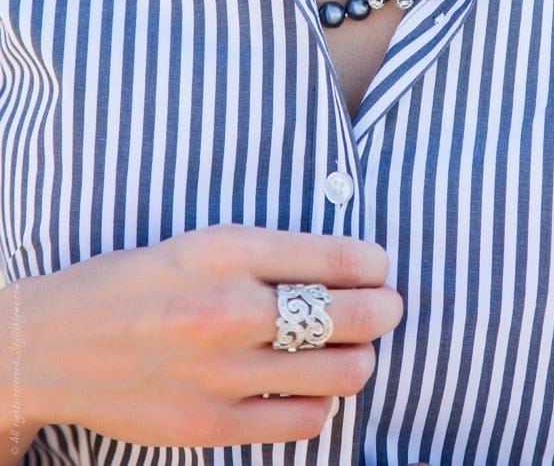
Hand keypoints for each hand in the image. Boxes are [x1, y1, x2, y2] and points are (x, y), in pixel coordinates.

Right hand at [11, 224, 401, 447]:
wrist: (52, 344)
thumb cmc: (135, 282)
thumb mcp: (200, 242)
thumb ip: (270, 253)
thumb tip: (350, 265)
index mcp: (225, 249)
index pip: (335, 256)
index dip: (375, 264)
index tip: (382, 267)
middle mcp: (227, 308)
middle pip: (350, 315)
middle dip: (384, 309)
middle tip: (387, 306)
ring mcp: (220, 373)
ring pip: (340, 371)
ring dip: (360, 358)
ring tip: (352, 348)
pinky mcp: (210, 425)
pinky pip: (304, 420)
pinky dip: (321, 402)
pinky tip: (310, 386)